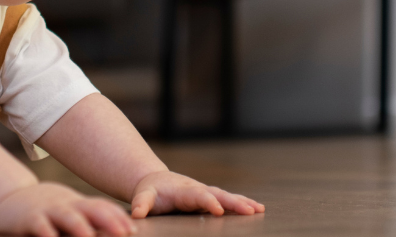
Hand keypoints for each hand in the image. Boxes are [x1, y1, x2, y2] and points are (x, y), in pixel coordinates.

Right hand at [0, 182, 135, 236]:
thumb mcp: (70, 210)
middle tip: (123, 233)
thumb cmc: (48, 210)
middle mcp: (66, 205)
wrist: (11, 199)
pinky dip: (47, 231)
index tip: (132, 229)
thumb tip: (124, 228)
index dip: (118, 217)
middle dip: (108, 220)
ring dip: (80, 226)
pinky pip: (39, 225)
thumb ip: (92, 217)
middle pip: (90, 209)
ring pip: (67, 216)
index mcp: (78, 204)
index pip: (103, 207)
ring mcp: (48, 211)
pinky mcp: (29, 219)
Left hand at [129, 170, 263, 217]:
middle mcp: (198, 189)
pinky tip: (258, 208)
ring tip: (259, 209)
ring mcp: (206, 192)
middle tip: (250, 210)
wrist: (155, 181)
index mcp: (183, 191)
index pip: (198, 196)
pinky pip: (229, 199)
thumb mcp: (143, 197)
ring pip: (227, 195)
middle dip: (234, 202)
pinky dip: (243, 203)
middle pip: (218, 194)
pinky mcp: (211, 197)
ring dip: (243, 202)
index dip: (208, 202)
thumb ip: (140, 204)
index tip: (219, 210)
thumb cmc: (151, 192)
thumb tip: (136, 214)